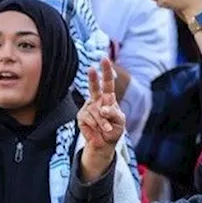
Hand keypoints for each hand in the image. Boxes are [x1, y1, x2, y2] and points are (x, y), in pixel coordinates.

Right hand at [78, 59, 124, 179]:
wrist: (104, 143)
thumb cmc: (114, 129)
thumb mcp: (120, 121)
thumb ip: (114, 113)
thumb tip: (102, 109)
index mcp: (108, 98)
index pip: (108, 82)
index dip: (106, 70)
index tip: (104, 59)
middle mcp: (96, 100)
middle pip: (94, 87)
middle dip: (92, 78)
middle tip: (91, 68)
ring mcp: (88, 107)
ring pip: (96, 112)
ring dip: (103, 123)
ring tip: (106, 129)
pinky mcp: (81, 117)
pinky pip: (89, 120)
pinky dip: (95, 127)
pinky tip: (97, 131)